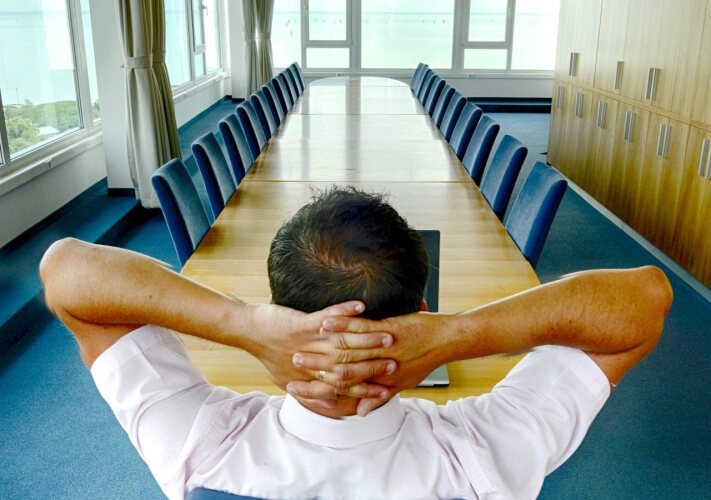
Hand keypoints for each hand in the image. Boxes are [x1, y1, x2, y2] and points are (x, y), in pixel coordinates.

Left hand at [239, 300, 396, 396]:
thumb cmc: (268, 353)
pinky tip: (360, 306)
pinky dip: (344, 312)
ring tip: (389, 334)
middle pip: (350, 367)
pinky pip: (327, 318)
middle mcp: (312, 362)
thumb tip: (324, 400)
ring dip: (368, 339)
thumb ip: (308, 388)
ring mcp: (308, 343)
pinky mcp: (302, 325)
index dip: (367, 388)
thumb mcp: (287, 377)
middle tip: (396, 362)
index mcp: (310, 376)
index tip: (387, 387)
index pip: (345, 387)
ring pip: (343, 344)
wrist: (248, 331)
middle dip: (375, 365)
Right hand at [288, 311, 451, 414]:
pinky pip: (361, 328)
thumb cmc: (424, 360)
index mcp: (377, 382)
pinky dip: (342, 324)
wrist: (447, 342)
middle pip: (337, 372)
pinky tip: (326, 321)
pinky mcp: (389, 330)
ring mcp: (382, 349)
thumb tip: (359, 411)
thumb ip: (377, 396)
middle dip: (311, 369)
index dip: (315, 392)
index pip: (340, 390)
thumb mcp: (401, 383)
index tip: (294, 389)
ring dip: (321, 347)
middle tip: (290, 365)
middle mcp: (377, 368)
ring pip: (346, 350)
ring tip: (299, 344)